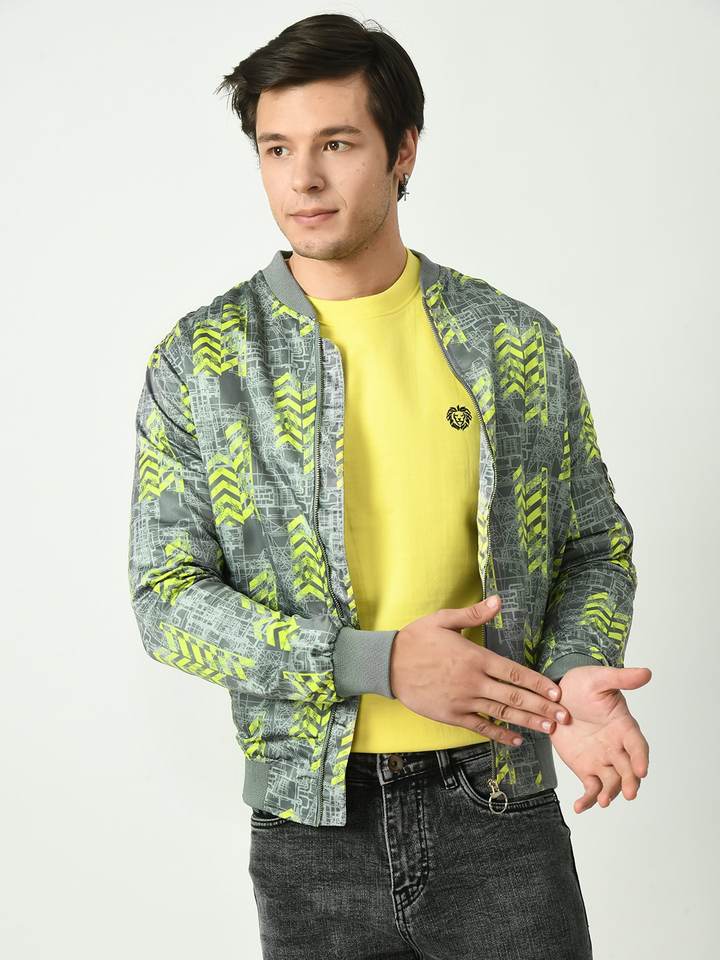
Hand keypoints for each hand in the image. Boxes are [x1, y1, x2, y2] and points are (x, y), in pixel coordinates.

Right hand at [389, 595, 571, 745]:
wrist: (387, 664)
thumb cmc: (416, 639)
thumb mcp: (443, 619)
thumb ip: (474, 614)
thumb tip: (499, 600)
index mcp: (475, 657)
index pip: (514, 672)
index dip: (538, 683)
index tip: (556, 692)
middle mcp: (473, 681)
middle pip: (514, 697)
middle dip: (542, 707)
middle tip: (564, 716)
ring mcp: (463, 701)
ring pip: (502, 714)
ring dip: (528, 722)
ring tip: (549, 728)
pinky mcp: (451, 715)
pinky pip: (480, 727)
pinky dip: (500, 735)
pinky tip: (516, 739)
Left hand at [549, 665, 650, 812]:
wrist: (557, 694)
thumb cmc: (582, 685)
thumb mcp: (599, 679)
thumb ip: (620, 679)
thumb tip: (646, 673)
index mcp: (623, 726)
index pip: (637, 744)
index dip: (640, 757)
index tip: (641, 770)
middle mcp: (616, 746)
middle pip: (628, 768)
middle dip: (630, 781)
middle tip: (628, 793)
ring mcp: (602, 759)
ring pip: (612, 782)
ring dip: (610, 793)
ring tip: (603, 801)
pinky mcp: (586, 767)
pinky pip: (591, 787)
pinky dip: (588, 799)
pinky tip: (580, 806)